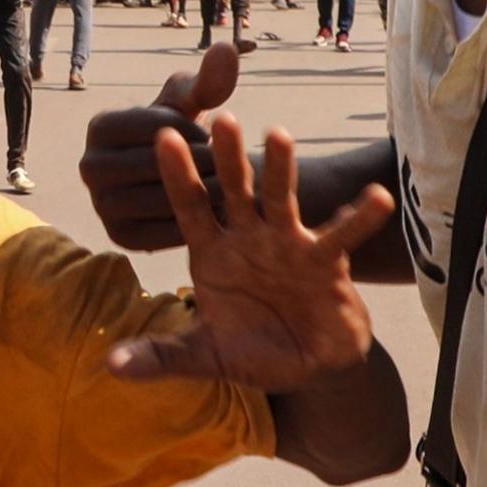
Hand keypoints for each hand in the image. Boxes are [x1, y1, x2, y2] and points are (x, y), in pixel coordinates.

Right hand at [80, 44, 238, 249]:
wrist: (173, 178)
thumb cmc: (182, 129)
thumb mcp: (193, 101)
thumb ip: (209, 78)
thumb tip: (228, 50)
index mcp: (100, 126)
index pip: (155, 126)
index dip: (193, 131)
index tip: (215, 137)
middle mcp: (89, 166)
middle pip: (154, 165)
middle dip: (197, 165)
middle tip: (228, 168)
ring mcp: (100, 204)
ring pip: (157, 200)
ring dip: (197, 195)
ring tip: (226, 189)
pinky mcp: (118, 237)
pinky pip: (158, 234)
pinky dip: (189, 224)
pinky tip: (213, 213)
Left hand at [108, 110, 391, 390]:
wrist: (305, 368)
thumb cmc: (252, 351)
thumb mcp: (204, 356)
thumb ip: (162, 356)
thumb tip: (111, 367)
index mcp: (212, 253)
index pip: (189, 208)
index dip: (176, 176)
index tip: (163, 137)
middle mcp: (247, 239)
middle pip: (234, 192)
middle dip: (228, 158)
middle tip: (221, 118)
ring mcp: (287, 245)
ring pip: (281, 201)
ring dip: (282, 170)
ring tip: (279, 135)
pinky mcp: (325, 262)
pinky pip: (341, 236)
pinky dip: (359, 218)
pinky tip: (375, 197)